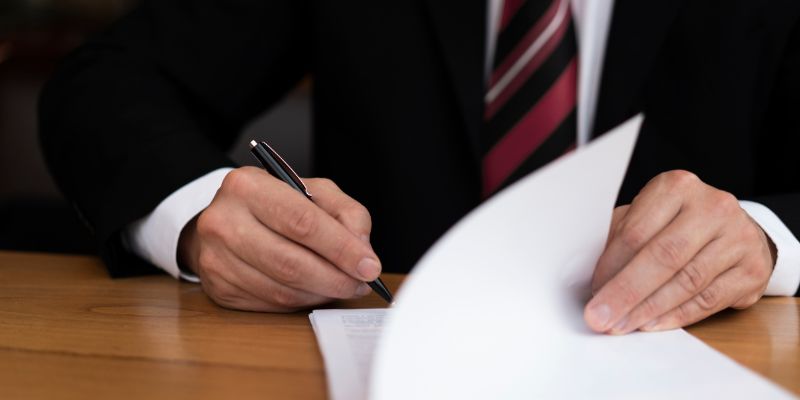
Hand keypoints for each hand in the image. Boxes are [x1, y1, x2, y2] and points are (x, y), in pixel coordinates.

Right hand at [178, 167, 380, 311]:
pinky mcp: (218, 289)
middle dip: (335, 278)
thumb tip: (362, 251)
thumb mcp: (313, 192)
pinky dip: (301, 301)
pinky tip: (315, 291)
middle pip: (290, 262)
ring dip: (321, 293)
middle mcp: (223, 221)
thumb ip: (346, 213)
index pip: (302, 222)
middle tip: (361, 283)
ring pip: (281, 289)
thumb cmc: (274, 204)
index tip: (369, 266)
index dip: (341, 248)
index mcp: (247, 186)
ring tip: (342, 286)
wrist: (226, 219)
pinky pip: (270, 303)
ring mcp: (215, 259)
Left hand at [584, 170, 775, 333]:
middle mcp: (711, 206)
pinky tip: (652, 325)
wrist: (736, 231)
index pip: (636, 231)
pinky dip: (676, 316)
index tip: (593, 290)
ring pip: (686, 281)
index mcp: (676, 186)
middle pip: (662, 256)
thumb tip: (592, 277)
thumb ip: (621, 238)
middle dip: (626, 291)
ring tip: (622, 325)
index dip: (611, 265)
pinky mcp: (753, 268)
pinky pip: (708, 299)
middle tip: (600, 317)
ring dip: (648, 308)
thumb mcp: (648, 218)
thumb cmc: (678, 225)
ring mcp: (738, 236)